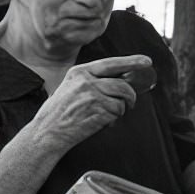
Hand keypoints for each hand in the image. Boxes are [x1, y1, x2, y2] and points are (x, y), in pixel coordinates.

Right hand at [33, 54, 152, 152]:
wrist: (48, 131)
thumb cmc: (58, 112)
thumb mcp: (70, 87)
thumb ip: (89, 81)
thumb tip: (117, 80)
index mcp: (79, 72)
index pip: (110, 63)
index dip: (131, 61)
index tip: (146, 62)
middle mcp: (87, 80)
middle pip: (122, 83)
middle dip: (131, 94)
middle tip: (131, 102)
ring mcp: (94, 95)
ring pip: (122, 97)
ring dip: (123, 107)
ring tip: (112, 114)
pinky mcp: (99, 110)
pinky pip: (117, 111)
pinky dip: (114, 118)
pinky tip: (102, 122)